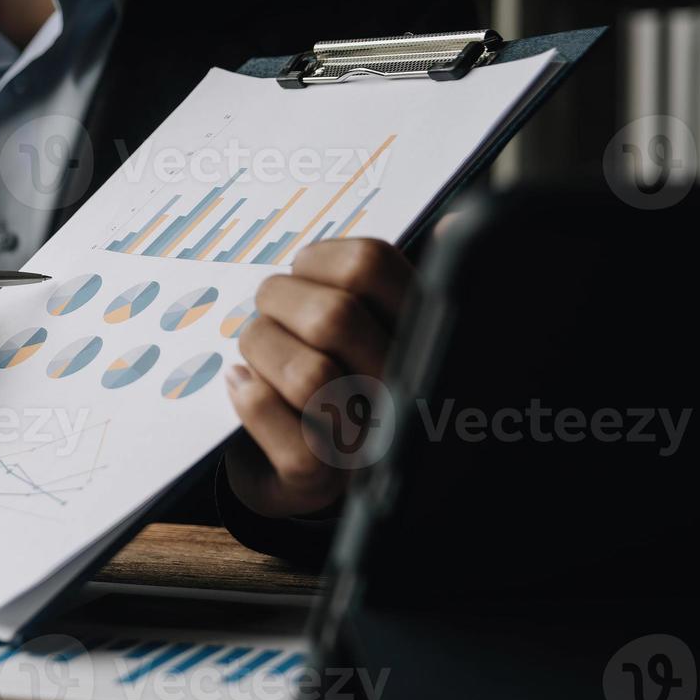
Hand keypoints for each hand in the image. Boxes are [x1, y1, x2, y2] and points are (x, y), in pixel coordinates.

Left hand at [224, 239, 413, 517]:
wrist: (321, 475)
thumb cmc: (342, 379)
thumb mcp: (377, 326)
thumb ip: (387, 280)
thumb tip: (456, 224)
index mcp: (421, 331)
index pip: (371, 265)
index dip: (318, 258)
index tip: (301, 271)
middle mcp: (404, 384)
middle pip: (331, 316)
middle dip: (277, 302)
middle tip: (268, 310)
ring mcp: (367, 437)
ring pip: (302, 372)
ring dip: (259, 348)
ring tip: (256, 352)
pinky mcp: (321, 475)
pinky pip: (270, 414)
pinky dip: (245, 393)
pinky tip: (243, 384)